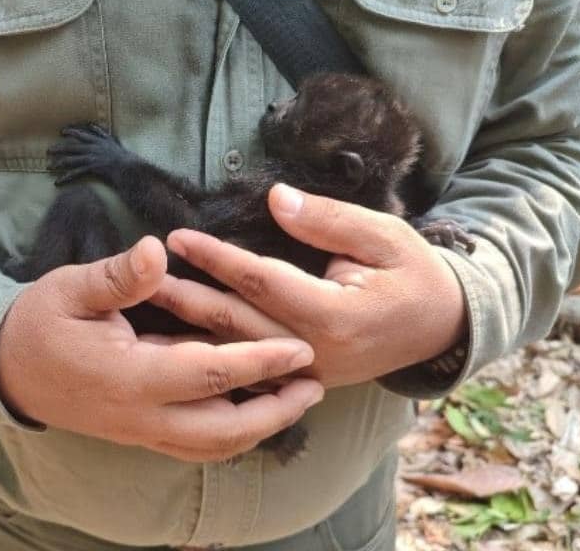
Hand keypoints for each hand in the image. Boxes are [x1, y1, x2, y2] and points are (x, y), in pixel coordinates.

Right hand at [0, 236, 324, 461]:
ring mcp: (139, 432)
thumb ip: (119, 275)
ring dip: (258, 428)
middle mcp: (140, 416)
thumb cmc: (39, 322)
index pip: (210, 373)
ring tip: (295, 401)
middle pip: (223, 430)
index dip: (260, 361)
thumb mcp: (71, 287)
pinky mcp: (137, 435)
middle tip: (315, 384)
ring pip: (212, 447)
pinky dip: (230, 436)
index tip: (301, 347)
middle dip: (275, 411)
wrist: (5, 369)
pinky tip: (251, 413)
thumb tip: (158, 250)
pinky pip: (194, 447)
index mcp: (129, 377)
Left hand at [151, 184, 466, 387]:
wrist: (441, 328)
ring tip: (145, 306)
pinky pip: (248, 369)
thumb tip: (276, 198)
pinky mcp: (302, 380)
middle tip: (138, 276)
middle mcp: (313, 353)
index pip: (260, 281)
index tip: (178, 236)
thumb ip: (328, 220)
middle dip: (184, 297)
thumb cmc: (415, 274)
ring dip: (187, 328)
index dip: (216, 257)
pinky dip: (211, 353)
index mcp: (333, 316)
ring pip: (235, 351)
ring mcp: (306, 373)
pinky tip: (177, 341)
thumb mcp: (384, 235)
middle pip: (234, 324)